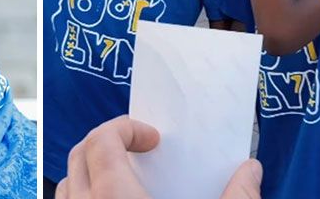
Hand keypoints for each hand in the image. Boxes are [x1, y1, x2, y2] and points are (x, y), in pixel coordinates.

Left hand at [56, 115, 262, 198]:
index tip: (152, 139)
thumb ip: (236, 198)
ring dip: (90, 173)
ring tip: (123, 181)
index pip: (102, 138)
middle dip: (106, 144)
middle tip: (138, 152)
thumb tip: (251, 171)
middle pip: (79, 154)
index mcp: (113, 196)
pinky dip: (84, 198)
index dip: (126, 128)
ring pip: (68, 185)